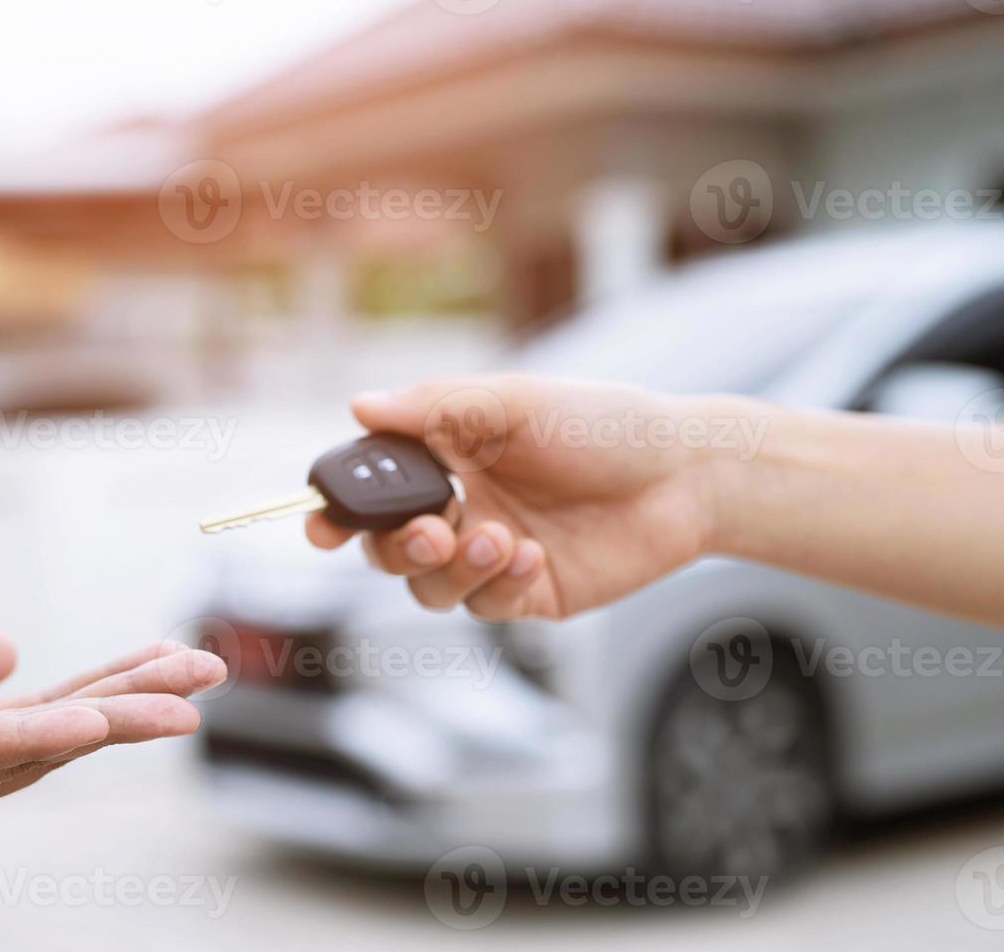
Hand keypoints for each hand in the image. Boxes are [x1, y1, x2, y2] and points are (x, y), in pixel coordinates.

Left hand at [0, 633, 223, 849]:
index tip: (174, 658)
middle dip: (130, 710)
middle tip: (210, 673)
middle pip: (42, 746)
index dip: (107, 693)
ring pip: (11, 755)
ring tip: (172, 699)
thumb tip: (9, 651)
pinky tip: (70, 722)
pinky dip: (14, 741)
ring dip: (97, 726)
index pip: (35, 723)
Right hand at [307, 375, 740, 620]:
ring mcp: (491, 554)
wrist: (686, 475)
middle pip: (388, 548)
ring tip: (498, 537)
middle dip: (395, 547)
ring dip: (451, 568)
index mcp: (447, 455)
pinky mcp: (527, 592)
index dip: (339, 508)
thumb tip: (359, 406)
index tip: (322, 524)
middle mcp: (460, 506)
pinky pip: (484, 606)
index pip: (373, 486)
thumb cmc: (602, 424)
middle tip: (430, 531)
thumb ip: (435, 407)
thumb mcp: (515, 402)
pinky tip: (532, 555)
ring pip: (428, 587)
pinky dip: (497, 584)